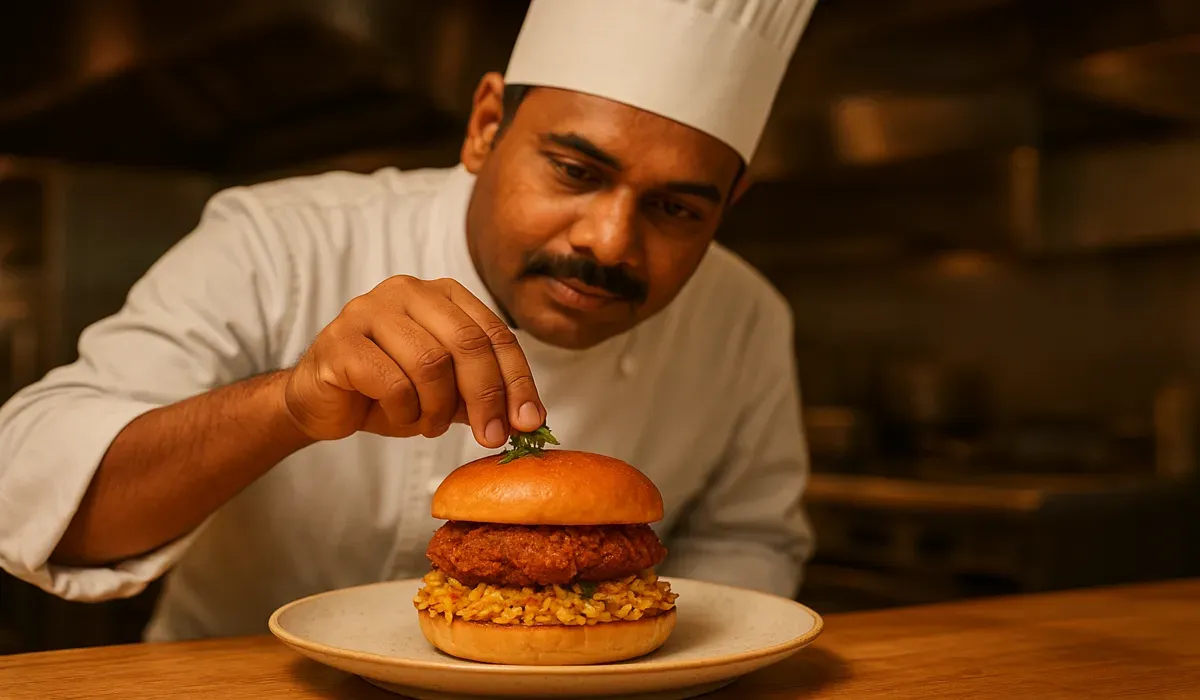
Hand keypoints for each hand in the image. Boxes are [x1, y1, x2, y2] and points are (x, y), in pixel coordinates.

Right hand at [282, 276, 544, 446]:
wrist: (320, 402)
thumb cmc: (387, 391)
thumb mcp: (447, 392)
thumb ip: (483, 395)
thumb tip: (529, 420)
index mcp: (441, 294)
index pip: (495, 333)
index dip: (518, 381)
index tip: (530, 423)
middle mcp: (407, 291)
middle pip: (467, 343)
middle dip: (487, 397)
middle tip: (491, 437)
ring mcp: (369, 310)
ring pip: (430, 363)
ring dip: (438, 408)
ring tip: (430, 424)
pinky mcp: (340, 341)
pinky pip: (391, 382)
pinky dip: (404, 410)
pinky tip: (399, 415)